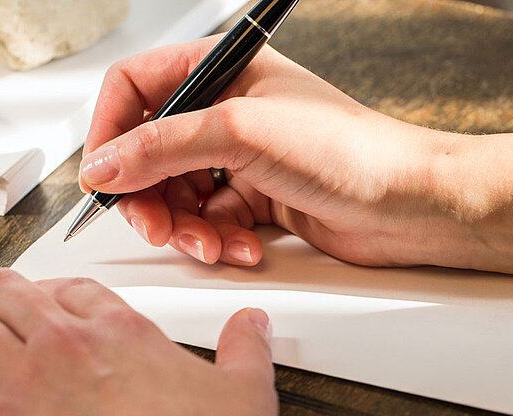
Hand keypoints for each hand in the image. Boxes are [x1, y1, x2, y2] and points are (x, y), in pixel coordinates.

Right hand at [78, 36, 447, 267]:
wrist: (410, 204)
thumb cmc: (350, 149)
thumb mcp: (240, 132)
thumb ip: (162, 146)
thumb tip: (103, 164)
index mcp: (219, 72)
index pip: (134, 90)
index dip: (110, 133)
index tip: (102, 177)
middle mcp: (224, 112)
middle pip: (148, 153)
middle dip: (149, 197)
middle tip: (157, 227)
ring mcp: (237, 157)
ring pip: (174, 195)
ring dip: (185, 229)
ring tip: (211, 244)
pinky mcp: (251, 197)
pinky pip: (206, 222)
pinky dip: (216, 241)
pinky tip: (242, 246)